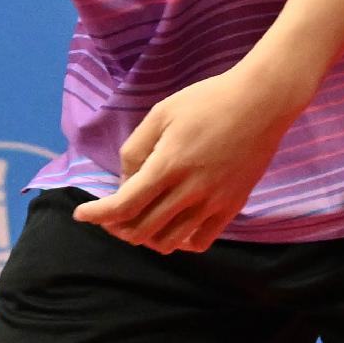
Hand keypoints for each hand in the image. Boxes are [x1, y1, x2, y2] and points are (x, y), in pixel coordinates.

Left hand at [83, 62, 304, 253]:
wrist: (262, 101)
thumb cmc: (208, 100)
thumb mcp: (162, 112)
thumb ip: (136, 148)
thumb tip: (125, 180)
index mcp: (168, 164)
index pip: (124, 205)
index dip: (97, 215)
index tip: (81, 215)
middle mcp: (190, 190)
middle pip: (141, 229)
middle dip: (117, 227)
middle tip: (110, 217)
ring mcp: (214, 202)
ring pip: (168, 241)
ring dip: (145, 237)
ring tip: (139, 222)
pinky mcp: (232, 206)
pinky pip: (200, 241)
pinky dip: (179, 242)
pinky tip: (173, 227)